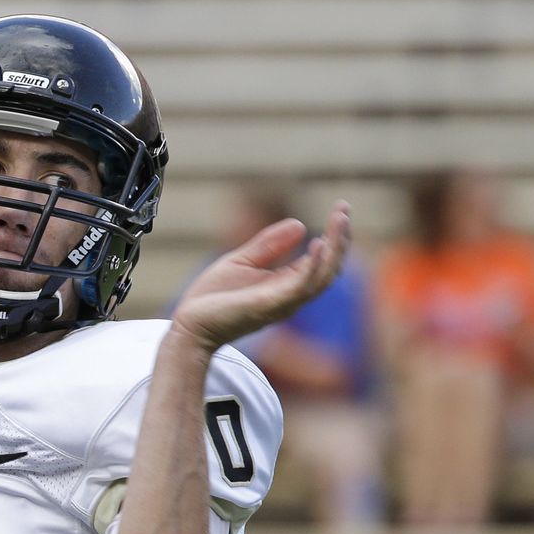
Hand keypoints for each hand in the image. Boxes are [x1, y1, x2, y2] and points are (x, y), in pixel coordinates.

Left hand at [171, 201, 350, 353]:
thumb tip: (300, 224)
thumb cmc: (212, 299)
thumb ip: (268, 246)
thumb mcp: (241, 262)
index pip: (321, 259)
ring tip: (340, 219)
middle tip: (344, 208)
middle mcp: (291, 295)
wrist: (190, 324)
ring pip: (323, 276)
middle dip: (340, 237)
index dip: (333, 235)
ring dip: (335, 247)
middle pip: (329, 267)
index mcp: (286, 284)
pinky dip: (313, 266)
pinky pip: (301, 287)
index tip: (341, 208)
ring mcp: (283, 302)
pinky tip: (318, 243)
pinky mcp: (271, 306)